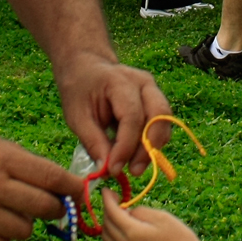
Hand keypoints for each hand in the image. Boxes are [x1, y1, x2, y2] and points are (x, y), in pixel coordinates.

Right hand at [0, 125, 75, 240]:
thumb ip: (29, 166)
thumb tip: (65, 189)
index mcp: (3, 159)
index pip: (52, 178)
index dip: (73, 188)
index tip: (80, 193)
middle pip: (45, 208)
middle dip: (55, 209)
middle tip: (50, 206)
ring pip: (26, 231)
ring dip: (26, 224)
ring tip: (11, 212)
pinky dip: (5, 240)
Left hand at [55, 49, 168, 175]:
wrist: (87, 69)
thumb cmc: (79, 90)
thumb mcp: (77, 116)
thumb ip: (93, 142)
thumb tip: (108, 170)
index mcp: (120, 81)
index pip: (132, 116)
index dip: (126, 146)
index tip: (113, 169)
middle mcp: (143, 82)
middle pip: (159, 115)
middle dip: (148, 147)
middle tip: (133, 171)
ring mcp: (153, 89)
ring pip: (165, 121)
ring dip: (153, 148)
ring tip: (133, 167)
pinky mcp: (156, 100)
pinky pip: (162, 124)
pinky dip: (153, 142)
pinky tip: (137, 156)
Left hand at [99, 191, 212, 240]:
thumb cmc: (180, 239)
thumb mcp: (161, 217)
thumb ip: (140, 211)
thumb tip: (128, 212)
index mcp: (133, 232)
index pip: (112, 212)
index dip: (107, 199)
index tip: (106, 189)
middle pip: (106, 225)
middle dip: (107, 209)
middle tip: (114, 198)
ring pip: (107, 237)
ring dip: (108, 223)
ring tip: (118, 213)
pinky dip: (113, 234)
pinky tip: (124, 227)